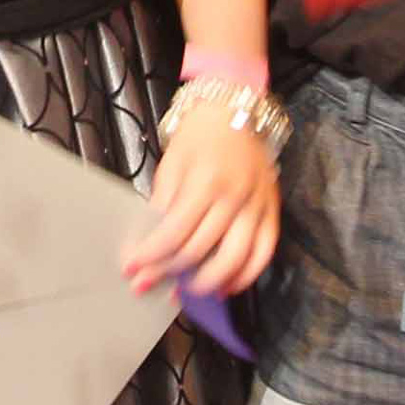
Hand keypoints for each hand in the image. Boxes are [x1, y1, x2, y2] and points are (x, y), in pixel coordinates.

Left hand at [120, 111, 279, 296]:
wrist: (235, 112)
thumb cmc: (199, 136)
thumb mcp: (172, 162)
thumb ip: (164, 202)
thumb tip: (151, 241)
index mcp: (206, 181)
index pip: (175, 232)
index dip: (151, 255)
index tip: (133, 268)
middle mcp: (235, 196)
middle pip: (200, 249)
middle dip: (168, 272)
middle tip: (147, 285)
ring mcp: (257, 207)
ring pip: (234, 259)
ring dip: (207, 283)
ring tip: (185, 292)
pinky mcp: (272, 212)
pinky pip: (263, 254)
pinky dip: (245, 276)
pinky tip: (225, 287)